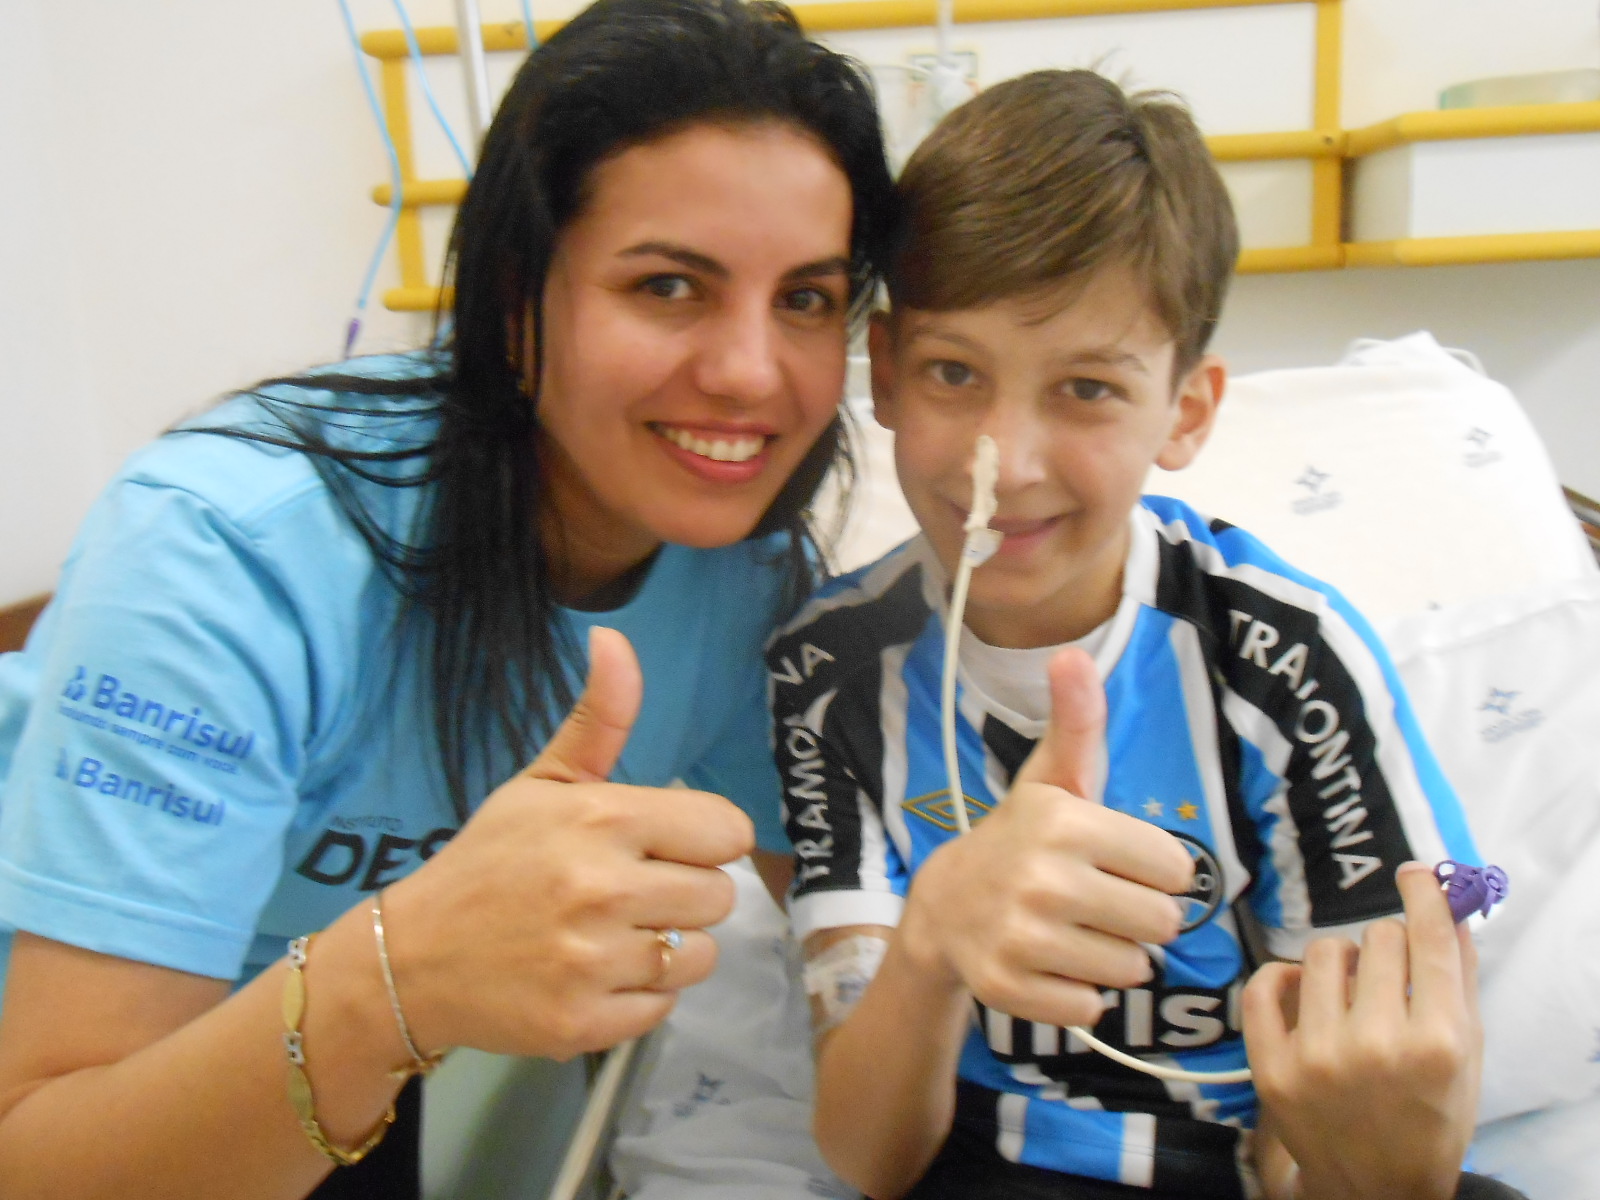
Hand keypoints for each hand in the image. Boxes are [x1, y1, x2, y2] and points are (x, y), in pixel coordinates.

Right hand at [381, 627, 754, 1059]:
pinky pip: (664, 1009)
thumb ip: (598, 718)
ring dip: (668, 949)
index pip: (725, 831)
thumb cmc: (489, 862)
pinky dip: (638, 997)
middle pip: (720, 896)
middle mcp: (603, 889)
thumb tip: (615, 637)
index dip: (702, 840)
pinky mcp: (585, 1025)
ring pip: (700, 956)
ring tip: (614, 936)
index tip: (664, 846)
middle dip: (684, 893)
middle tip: (631, 893)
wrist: (410, 959)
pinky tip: (594, 975)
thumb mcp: (541, 784)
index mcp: (601, 819)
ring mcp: (594, 963)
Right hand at [898, 647, 1194, 1027]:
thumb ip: (1077, 723)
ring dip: (1113, 956)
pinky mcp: (1009, 989)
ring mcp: (1022, 939)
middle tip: (1098, 902)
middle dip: (1140, 917)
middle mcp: (1043, 880)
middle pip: (1163, 924)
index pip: (1177, 869)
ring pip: (1132, 969)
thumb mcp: (1051, 779)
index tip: (1117, 863)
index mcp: (1065, 823)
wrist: (943, 905)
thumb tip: (1072, 653)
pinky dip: (1079, 993)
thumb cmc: (1021, 838)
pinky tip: (1051, 965)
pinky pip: (1090, 1006)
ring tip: (1074, 932)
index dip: (1154, 870)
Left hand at [1244, 862, 1481, 1199]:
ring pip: (1321, 952)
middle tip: (1389, 974)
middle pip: (1377, 938)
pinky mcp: (1270, 1068)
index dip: (1423, 895)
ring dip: (1339, 961)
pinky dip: (1282, 978)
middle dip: (1388, 946)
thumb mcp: (1466, 1054)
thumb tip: (1446, 904)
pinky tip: (1303, 991)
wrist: (1378, 1187)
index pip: (1428, 940)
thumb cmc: (1430, 1116)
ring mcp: (1317, 1058)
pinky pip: (1264, 984)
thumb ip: (1458, 978)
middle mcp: (1376, 1047)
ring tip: (1350, 991)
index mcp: (1437, 1044)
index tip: (1414, 873)